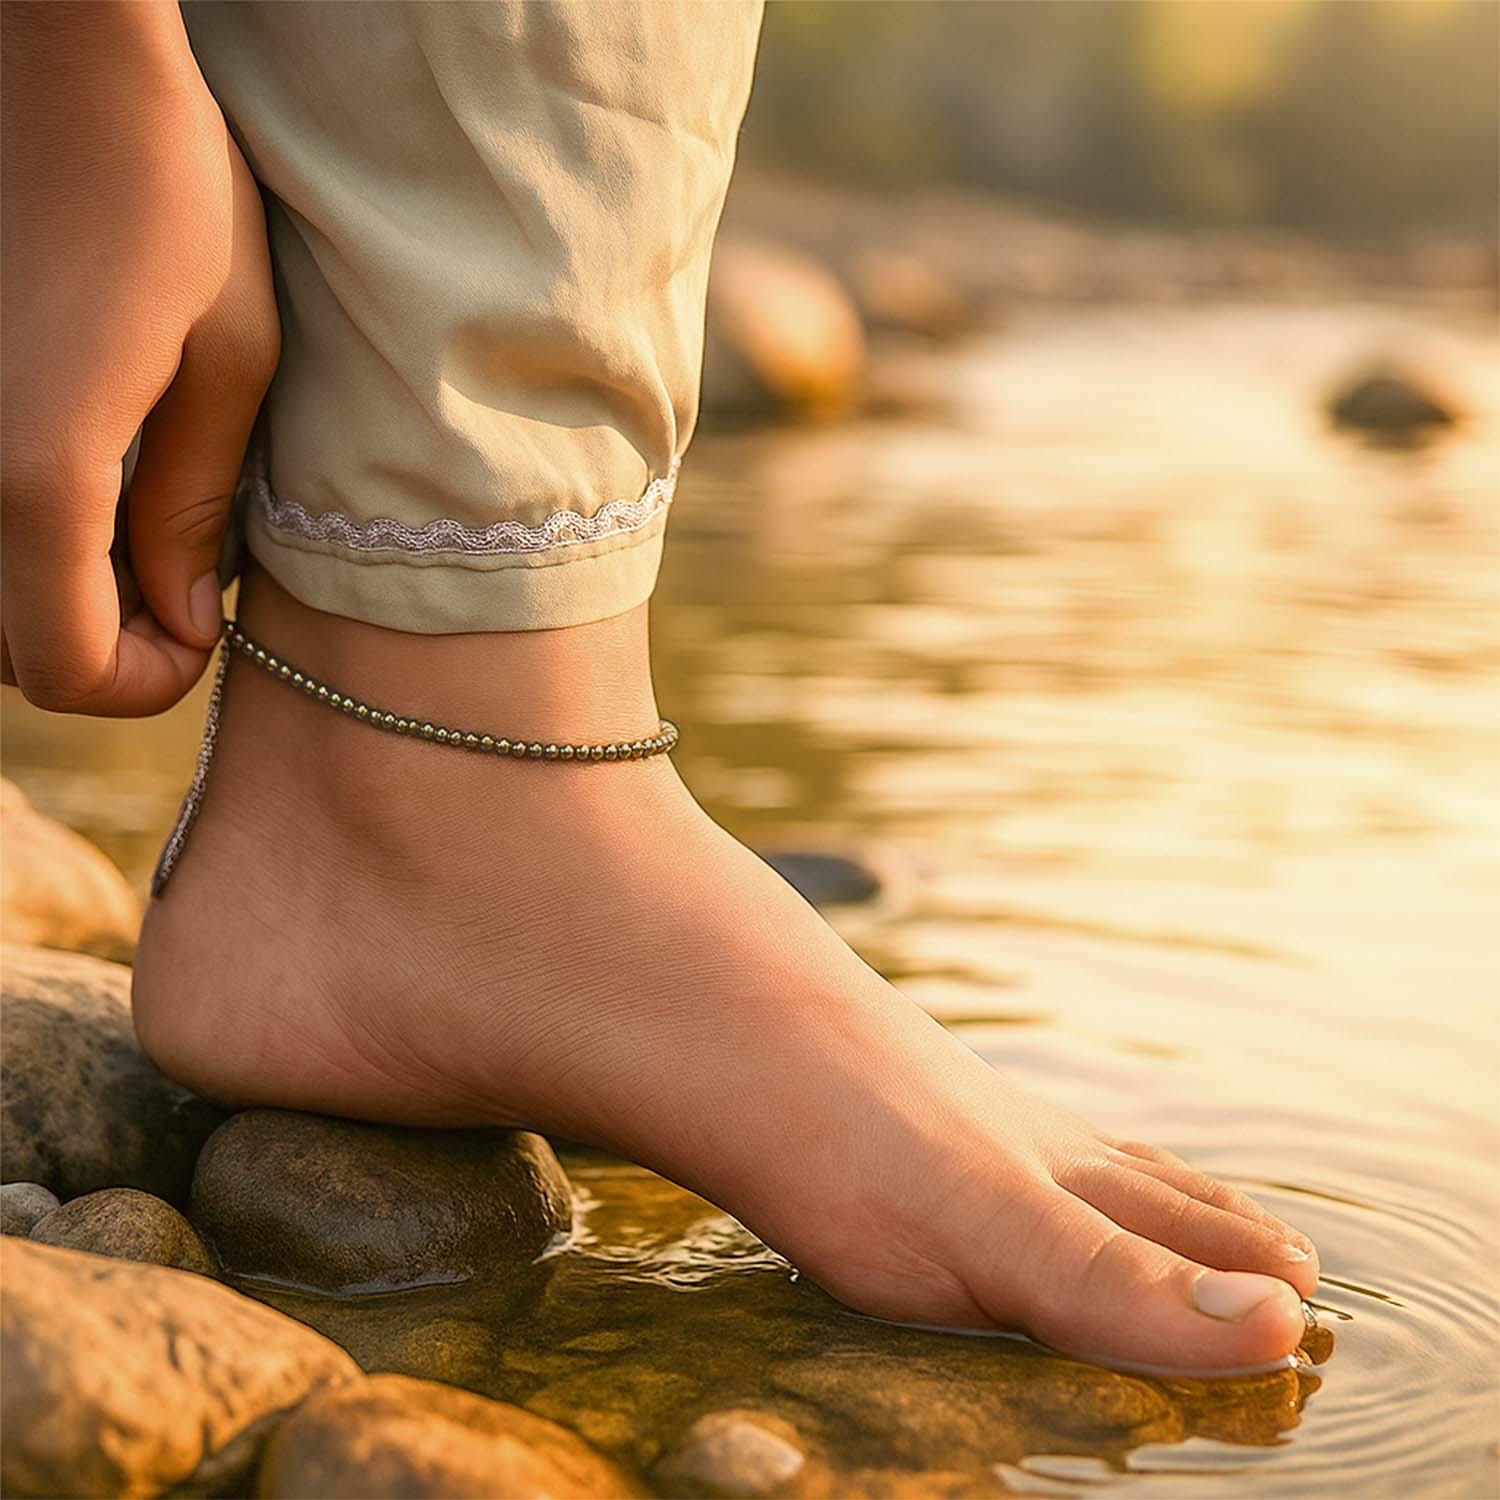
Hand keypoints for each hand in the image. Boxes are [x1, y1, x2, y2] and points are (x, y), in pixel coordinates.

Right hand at [1, 0, 278, 715]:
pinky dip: (19, 538)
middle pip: (4, 651)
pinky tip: (79, 478)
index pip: (62, 671)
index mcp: (35, 472)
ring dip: (53, 597)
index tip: (203, 629)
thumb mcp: (227, 365)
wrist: (59, 56)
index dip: (144, 684)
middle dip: (99, 646)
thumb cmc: (167, 195)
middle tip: (177, 580)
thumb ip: (192, 510)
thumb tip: (185, 622)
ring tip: (136, 529)